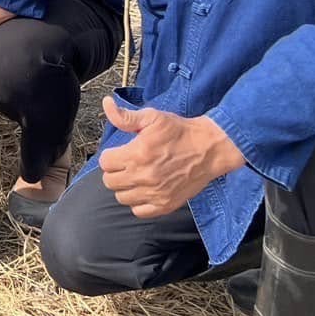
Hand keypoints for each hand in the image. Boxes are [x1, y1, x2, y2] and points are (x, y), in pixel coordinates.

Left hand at [97, 96, 246, 217]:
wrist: (209, 148)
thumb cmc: (179, 131)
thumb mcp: (152, 117)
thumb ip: (125, 116)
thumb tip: (106, 104)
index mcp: (137, 154)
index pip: (105, 162)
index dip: (110, 155)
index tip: (119, 152)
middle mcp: (144, 177)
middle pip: (110, 182)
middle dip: (114, 171)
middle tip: (126, 164)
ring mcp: (155, 193)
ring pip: (122, 198)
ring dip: (124, 187)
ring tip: (134, 176)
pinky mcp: (166, 205)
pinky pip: (139, 211)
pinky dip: (138, 202)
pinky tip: (144, 190)